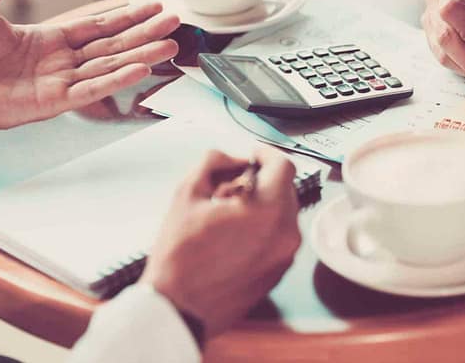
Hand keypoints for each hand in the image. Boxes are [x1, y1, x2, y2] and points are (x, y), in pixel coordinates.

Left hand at [0, 0, 179, 128]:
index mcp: (50, 38)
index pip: (99, 24)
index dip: (128, 15)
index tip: (154, 7)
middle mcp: (62, 61)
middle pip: (114, 44)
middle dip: (145, 33)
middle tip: (175, 23)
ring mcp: (61, 83)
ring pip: (110, 66)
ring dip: (141, 55)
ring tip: (170, 46)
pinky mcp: (54, 102)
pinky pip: (92, 90)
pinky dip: (117, 79)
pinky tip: (140, 68)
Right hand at [141, 147, 300, 342]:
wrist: (178, 310)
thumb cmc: (179, 257)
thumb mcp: (187, 194)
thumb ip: (213, 163)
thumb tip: (230, 158)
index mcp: (269, 210)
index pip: (282, 165)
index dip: (265, 153)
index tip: (250, 154)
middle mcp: (286, 233)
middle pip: (284, 188)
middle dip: (258, 181)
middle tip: (225, 188)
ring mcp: (285, 256)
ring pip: (282, 213)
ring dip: (260, 205)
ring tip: (224, 216)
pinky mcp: (279, 273)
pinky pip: (278, 237)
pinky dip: (262, 228)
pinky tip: (231, 237)